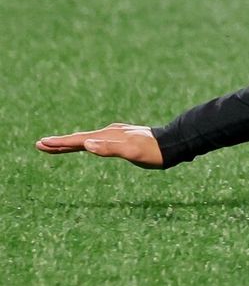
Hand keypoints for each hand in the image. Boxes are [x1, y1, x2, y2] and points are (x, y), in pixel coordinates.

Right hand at [35, 123, 163, 167]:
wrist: (173, 143)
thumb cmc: (153, 151)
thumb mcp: (132, 151)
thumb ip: (110, 148)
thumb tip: (87, 144)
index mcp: (108, 136)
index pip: (78, 140)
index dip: (59, 143)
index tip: (41, 143)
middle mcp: (110, 133)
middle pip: (79, 139)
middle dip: (59, 143)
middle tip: (39, 144)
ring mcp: (116, 136)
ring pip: (87, 139)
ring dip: (70, 143)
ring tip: (55, 146)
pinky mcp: (122, 140)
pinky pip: (98, 141)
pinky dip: (85, 143)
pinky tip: (87, 144)